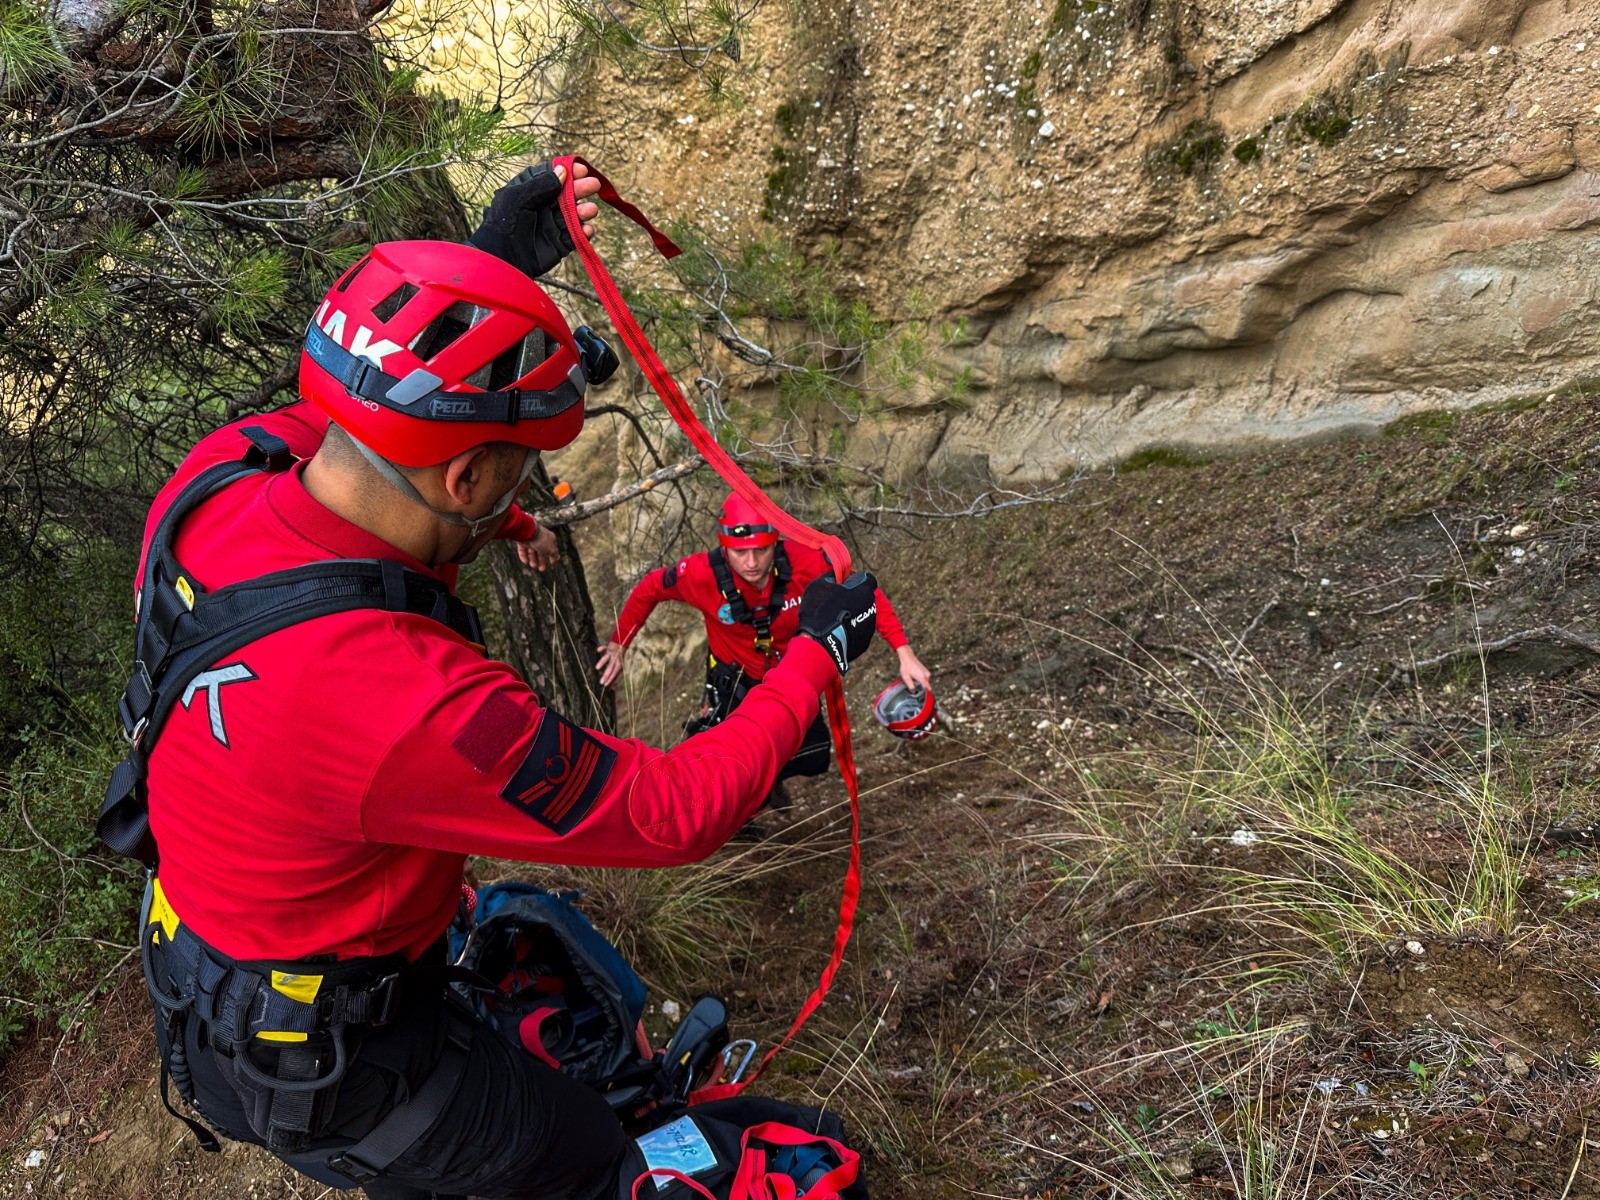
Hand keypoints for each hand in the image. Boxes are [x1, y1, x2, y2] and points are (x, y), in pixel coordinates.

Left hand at [467, 161, 602, 278]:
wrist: (502, 258)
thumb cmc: (504, 223)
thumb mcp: (518, 197)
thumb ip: (541, 184)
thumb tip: (563, 171)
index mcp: (530, 191)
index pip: (551, 176)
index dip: (567, 171)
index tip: (581, 170)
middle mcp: (542, 206)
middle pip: (566, 194)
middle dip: (580, 189)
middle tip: (593, 185)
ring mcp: (551, 225)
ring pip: (574, 214)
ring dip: (584, 211)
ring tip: (590, 210)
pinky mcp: (559, 243)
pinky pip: (576, 236)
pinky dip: (583, 233)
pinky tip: (587, 229)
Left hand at [515, 525, 559, 570]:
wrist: (527, 532)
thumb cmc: (541, 540)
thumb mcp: (551, 549)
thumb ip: (554, 555)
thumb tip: (556, 559)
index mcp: (549, 539)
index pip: (552, 548)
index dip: (552, 556)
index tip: (552, 564)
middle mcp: (540, 539)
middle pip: (541, 552)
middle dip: (541, 561)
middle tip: (541, 570)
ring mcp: (530, 540)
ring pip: (531, 552)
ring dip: (532, 560)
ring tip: (533, 565)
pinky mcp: (522, 541)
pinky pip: (523, 550)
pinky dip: (524, 556)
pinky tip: (525, 561)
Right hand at [596, 642, 625, 687]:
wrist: (621, 646)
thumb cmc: (619, 660)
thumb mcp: (621, 668)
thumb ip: (618, 676)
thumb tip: (613, 685)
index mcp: (620, 665)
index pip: (615, 673)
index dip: (611, 679)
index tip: (606, 685)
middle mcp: (616, 660)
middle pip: (611, 668)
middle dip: (606, 675)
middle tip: (601, 682)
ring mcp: (612, 654)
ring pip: (607, 658)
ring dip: (602, 662)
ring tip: (597, 668)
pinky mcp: (609, 648)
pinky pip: (605, 648)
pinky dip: (602, 648)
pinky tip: (598, 650)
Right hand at [797, 571, 878, 675]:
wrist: (820, 644)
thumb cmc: (819, 611)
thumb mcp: (819, 584)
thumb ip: (831, 576)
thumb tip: (835, 575)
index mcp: (863, 590)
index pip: (867, 579)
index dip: (855, 579)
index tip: (843, 583)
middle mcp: (872, 606)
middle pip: (865, 597)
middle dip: (854, 597)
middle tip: (836, 601)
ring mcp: (870, 625)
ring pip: (862, 614)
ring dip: (852, 613)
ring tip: (834, 619)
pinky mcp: (865, 641)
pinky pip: (859, 630)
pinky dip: (851, 629)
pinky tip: (836, 631)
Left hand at [896, 646, 931, 691]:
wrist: (907, 657)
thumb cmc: (906, 666)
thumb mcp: (906, 678)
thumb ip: (910, 686)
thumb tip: (913, 691)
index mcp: (922, 678)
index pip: (928, 688)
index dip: (925, 693)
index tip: (923, 696)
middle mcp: (926, 675)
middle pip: (925, 685)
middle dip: (920, 686)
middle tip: (912, 683)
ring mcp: (927, 672)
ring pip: (925, 681)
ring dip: (920, 681)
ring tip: (912, 678)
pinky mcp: (926, 670)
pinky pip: (924, 677)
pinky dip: (920, 678)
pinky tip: (914, 675)